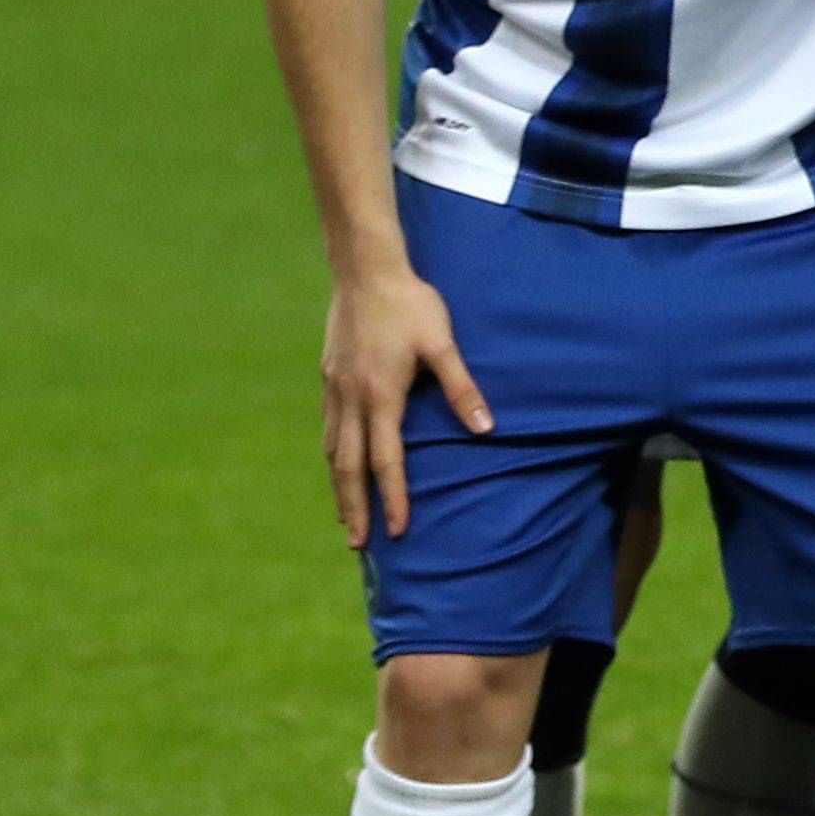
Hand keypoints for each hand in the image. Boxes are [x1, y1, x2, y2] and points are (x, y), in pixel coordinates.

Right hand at [325, 259, 486, 546]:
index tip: (395, 530)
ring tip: (345, 515)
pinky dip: (332, 453)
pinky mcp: (329, 376)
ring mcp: (335, 388)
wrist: (365, 270)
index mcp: (381, 397)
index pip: (387, 461)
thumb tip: (486, 429)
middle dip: (354, 507)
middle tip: (358, 545)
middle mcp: (352, 399)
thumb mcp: (444, 344)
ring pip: (332, 449)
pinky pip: (328, 426)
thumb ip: (463, 388)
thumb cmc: (412, 305)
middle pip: (349, 467)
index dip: (392, 498)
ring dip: (339, 485)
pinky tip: (337, 462)